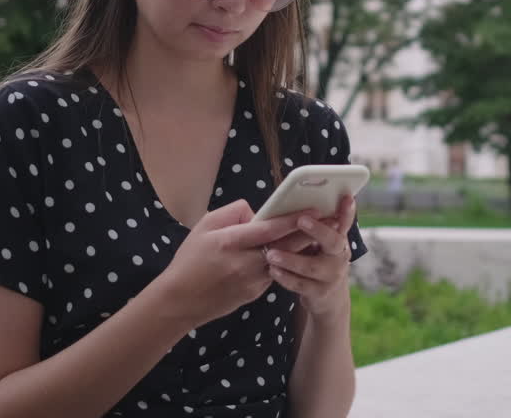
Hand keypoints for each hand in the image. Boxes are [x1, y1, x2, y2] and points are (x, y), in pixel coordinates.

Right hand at [161, 199, 305, 327]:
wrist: (180, 301)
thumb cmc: (189, 260)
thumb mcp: (204, 226)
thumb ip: (232, 214)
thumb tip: (257, 213)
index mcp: (231, 242)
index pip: (269, 229)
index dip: (293, 219)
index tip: (314, 208)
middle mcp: (245, 263)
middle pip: (286, 247)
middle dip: (309, 233)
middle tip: (330, 220)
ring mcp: (252, 282)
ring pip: (283, 261)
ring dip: (300, 249)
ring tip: (316, 234)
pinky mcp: (255, 293)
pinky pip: (273, 273)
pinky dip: (283, 263)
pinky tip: (293, 254)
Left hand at [262, 195, 354, 318]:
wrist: (327, 297)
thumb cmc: (317, 259)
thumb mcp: (321, 242)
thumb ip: (315, 225)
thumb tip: (295, 197)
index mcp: (339, 239)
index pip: (345, 221)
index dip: (347, 210)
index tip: (346, 197)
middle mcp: (340, 255)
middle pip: (333, 240)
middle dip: (317, 229)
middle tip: (300, 219)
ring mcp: (332, 275)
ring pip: (312, 266)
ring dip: (291, 260)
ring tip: (271, 253)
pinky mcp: (320, 292)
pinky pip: (301, 284)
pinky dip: (286, 277)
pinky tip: (273, 270)